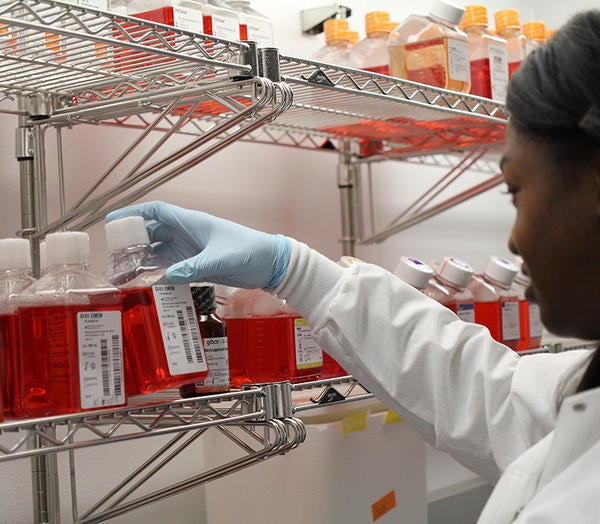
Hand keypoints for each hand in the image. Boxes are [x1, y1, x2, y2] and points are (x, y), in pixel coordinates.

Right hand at [106, 201, 290, 288]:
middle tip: (113, 256)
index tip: (113, 220)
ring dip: (142, 261)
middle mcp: (188, 234)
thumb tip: (165, 278)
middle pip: (152, 233)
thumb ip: (193, 268)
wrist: (270, 263)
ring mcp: (192, 250)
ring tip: (123, 274)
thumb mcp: (220, 259)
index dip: (133, 213)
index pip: (157, 211)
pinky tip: (146, 283)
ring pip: (159, 252)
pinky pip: (171, 267)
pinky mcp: (198, 265)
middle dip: (132, 242)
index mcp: (192, 223)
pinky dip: (158, 273)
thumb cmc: (250, 251)